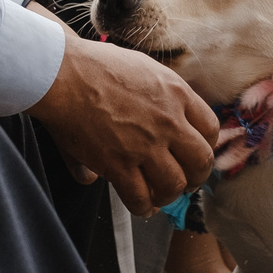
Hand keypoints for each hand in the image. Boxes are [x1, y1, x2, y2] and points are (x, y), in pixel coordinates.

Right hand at [29, 31, 215, 214]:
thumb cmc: (92, 65)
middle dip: (196, 176)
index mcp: (176, 93)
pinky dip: (144, 207)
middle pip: (201, 161)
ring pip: (175, 184)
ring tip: (160, 195)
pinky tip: (142, 205)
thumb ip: (147, 95)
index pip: (210, 128)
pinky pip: (141, 198)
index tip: (194, 153)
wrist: (62, 74)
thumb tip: (142, 117)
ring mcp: (145, 145)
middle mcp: (168, 121)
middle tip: (186, 181)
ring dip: (169, 194)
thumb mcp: (138, 67)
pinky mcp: (119, 165)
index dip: (206, 146)